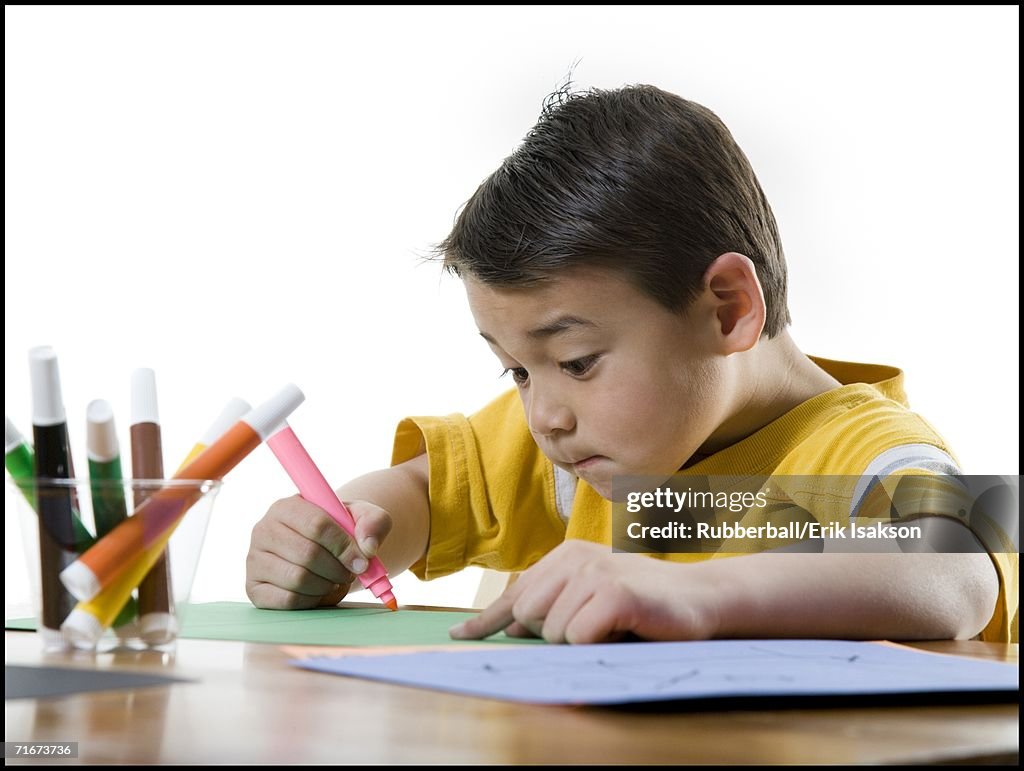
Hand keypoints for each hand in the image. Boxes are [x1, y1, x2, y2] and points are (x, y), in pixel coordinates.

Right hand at [245, 495, 392, 609]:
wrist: (325, 552)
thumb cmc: (342, 531)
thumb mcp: (363, 518)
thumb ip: (374, 522)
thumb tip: (368, 548)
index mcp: (287, 507)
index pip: (317, 525)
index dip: (344, 546)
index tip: (363, 560)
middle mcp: (264, 530)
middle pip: (308, 554)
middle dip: (338, 568)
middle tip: (350, 573)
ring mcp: (255, 560)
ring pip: (298, 579)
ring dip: (327, 585)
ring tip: (335, 580)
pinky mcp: (255, 588)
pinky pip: (288, 600)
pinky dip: (312, 600)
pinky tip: (320, 591)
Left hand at [449, 540, 719, 643]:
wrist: (700, 598)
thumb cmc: (643, 603)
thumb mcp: (591, 598)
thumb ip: (553, 605)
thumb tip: (510, 628)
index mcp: (564, 556)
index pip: (515, 594)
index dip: (486, 620)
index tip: (460, 635)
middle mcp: (574, 558)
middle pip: (526, 617)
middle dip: (553, 634)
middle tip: (593, 627)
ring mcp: (594, 572)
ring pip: (551, 631)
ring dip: (579, 641)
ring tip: (612, 626)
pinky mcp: (613, 594)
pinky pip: (578, 637)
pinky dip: (596, 643)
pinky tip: (621, 629)